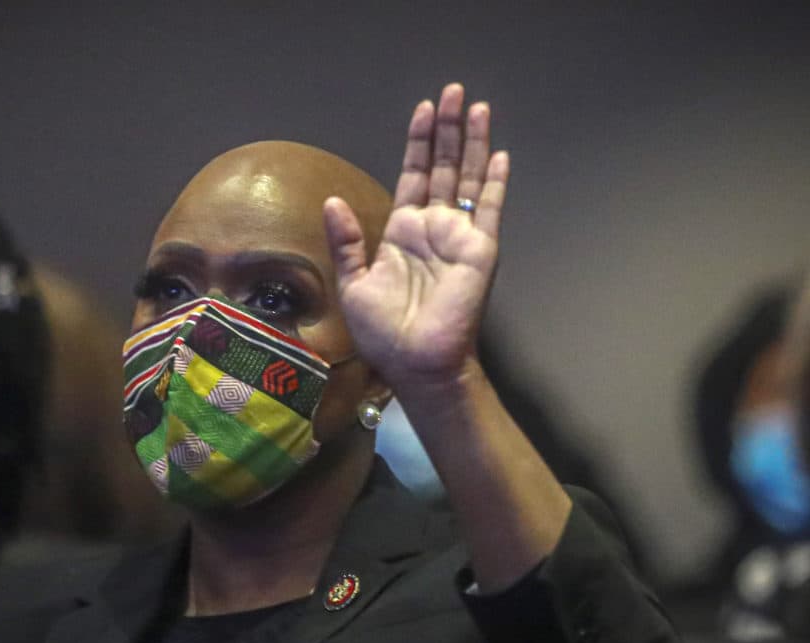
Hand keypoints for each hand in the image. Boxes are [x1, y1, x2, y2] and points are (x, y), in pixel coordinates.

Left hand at [324, 83, 508, 389]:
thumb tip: (333, 201)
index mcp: (403, 232)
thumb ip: (347, 241)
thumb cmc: (384, 332)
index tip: (422, 110)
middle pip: (442, 167)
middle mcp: (433, 228)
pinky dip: (494, 182)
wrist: (415, 362)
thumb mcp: (353, 283)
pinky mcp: (480, 250)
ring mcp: (458, 237)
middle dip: (446, 130)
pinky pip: (488, 209)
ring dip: (472, 142)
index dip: (418, 143)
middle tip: (451, 92)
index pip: (412, 176)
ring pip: (467, 178)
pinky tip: (498, 154)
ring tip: (475, 106)